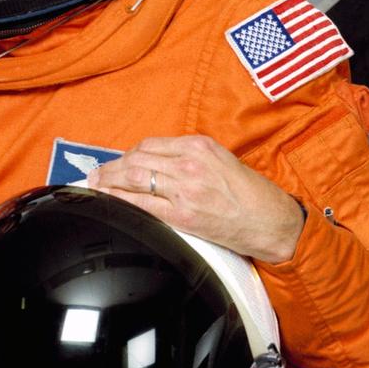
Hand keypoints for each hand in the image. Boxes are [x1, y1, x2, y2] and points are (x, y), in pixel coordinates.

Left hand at [83, 135, 305, 263]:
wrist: (273, 222)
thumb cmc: (251, 194)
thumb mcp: (221, 161)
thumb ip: (188, 157)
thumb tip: (155, 161)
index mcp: (198, 146)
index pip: (149, 145)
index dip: (128, 154)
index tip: (119, 162)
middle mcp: (190, 163)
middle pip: (136, 159)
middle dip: (111, 167)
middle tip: (95, 174)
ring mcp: (185, 189)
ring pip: (134, 178)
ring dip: (109, 181)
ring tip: (95, 184)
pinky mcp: (183, 215)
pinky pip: (142, 204)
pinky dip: (121, 200)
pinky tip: (109, 200)